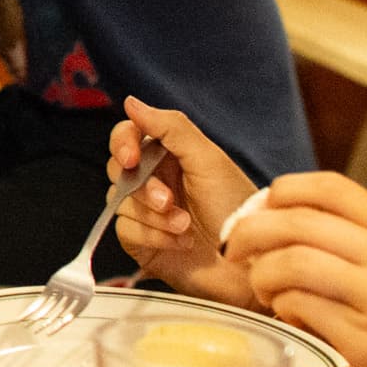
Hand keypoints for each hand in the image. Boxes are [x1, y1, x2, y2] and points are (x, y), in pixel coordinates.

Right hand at [107, 98, 261, 306]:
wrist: (248, 264)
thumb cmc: (236, 210)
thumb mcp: (208, 161)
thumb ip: (170, 127)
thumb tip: (132, 102)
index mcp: (172, 155)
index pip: (130, 135)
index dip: (123, 143)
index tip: (130, 158)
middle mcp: (157, 180)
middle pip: (118, 169)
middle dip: (143, 187)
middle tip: (168, 201)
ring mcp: (148, 212)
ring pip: (119, 202)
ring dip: (154, 216)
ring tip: (185, 226)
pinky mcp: (143, 242)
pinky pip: (125, 230)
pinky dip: (152, 236)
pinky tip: (180, 242)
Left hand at [226, 172, 366, 366]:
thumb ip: (353, 246)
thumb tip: (275, 224)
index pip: (329, 187)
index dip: (278, 194)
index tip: (254, 215)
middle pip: (297, 222)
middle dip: (250, 234)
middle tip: (235, 255)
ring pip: (292, 263)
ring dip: (262, 276)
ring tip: (265, 293)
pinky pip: (301, 308)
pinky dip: (282, 310)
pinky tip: (293, 320)